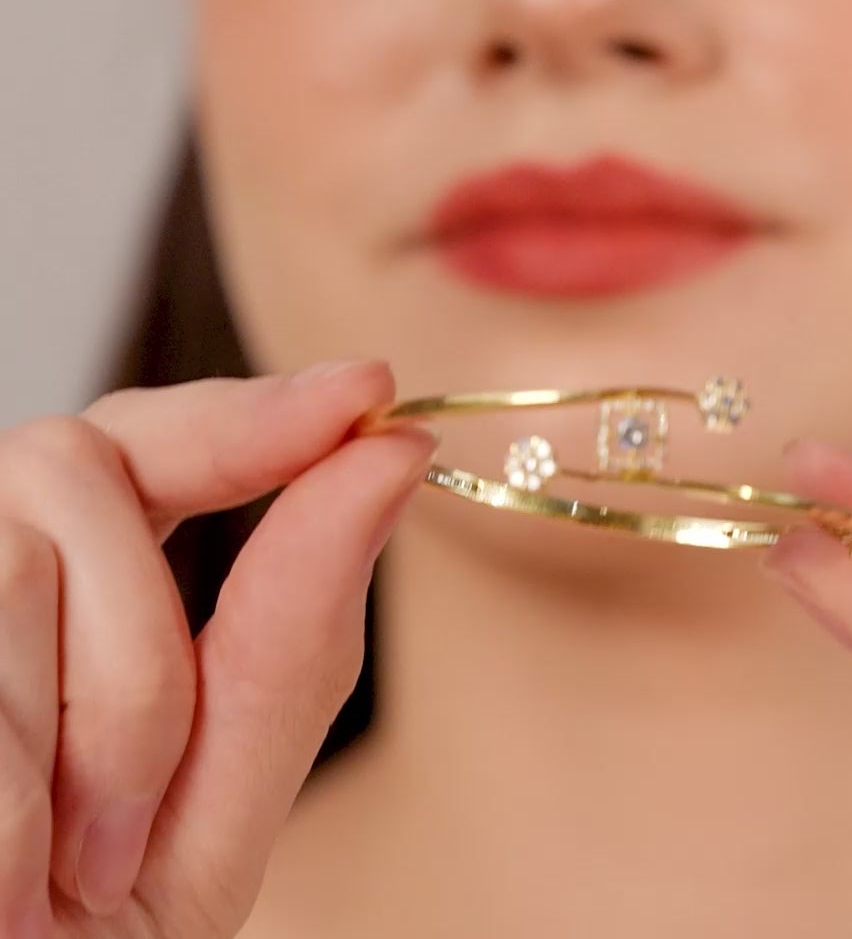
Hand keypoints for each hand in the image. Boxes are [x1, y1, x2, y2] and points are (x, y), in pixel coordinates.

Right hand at [0, 360, 436, 936]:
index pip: (164, 434)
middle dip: (139, 668)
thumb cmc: (79, 935)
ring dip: (65, 753)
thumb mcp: (207, 809)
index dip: (259, 409)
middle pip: (86, 471)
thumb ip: (291, 637)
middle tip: (117, 846)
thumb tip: (388, 456)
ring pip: (21, 566)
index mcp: (78, 571)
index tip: (366, 392)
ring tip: (39, 880)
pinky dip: (3, 801)